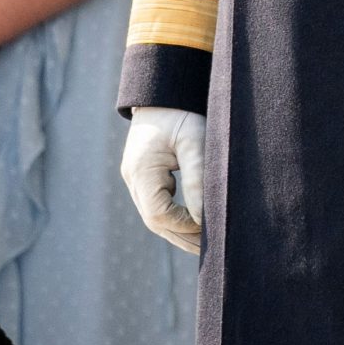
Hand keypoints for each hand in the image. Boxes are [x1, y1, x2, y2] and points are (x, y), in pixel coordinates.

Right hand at [121, 107, 204, 253]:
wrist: (163, 94)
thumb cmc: (181, 114)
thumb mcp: (195, 141)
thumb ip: (197, 179)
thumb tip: (202, 217)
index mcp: (142, 171)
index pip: (158, 213)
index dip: (183, 225)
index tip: (209, 226)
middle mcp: (133, 178)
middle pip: (154, 221)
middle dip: (182, 237)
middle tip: (211, 250)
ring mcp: (135, 179)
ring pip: (154, 216)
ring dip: (178, 231)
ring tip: (205, 244)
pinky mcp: (143, 176)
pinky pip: (156, 205)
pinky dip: (173, 218)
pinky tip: (194, 224)